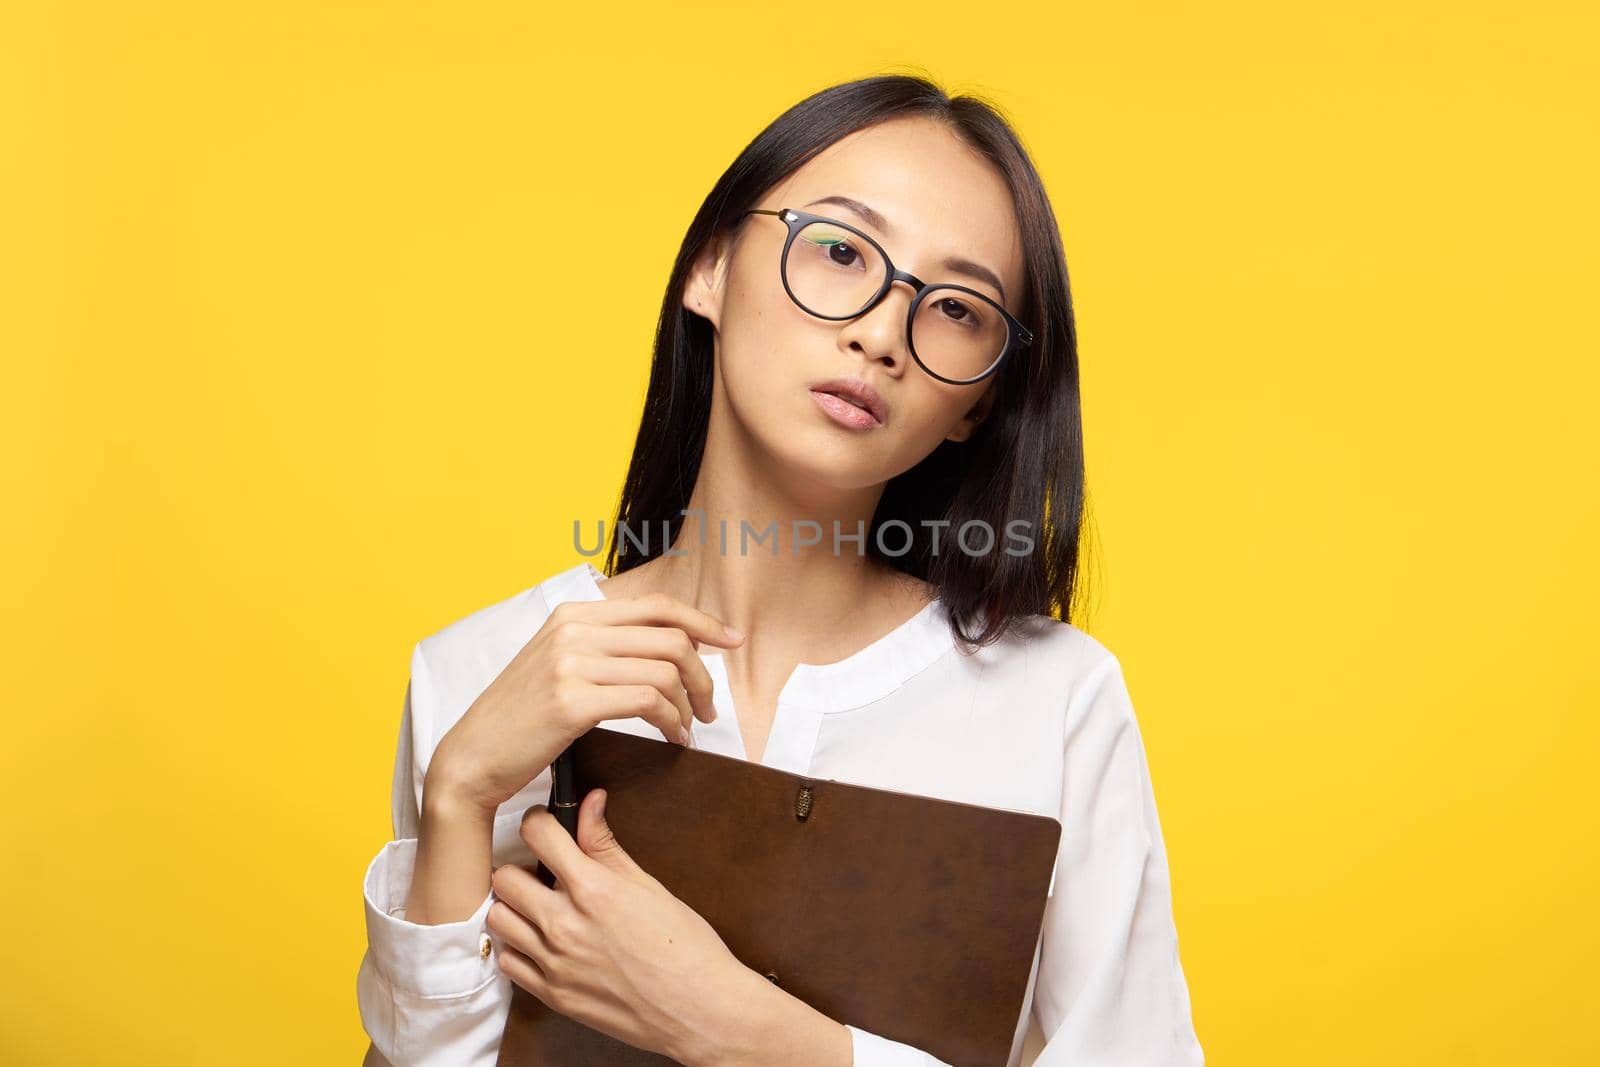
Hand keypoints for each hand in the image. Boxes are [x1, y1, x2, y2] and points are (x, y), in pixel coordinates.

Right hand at [428, 591, 744, 813]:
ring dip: (688, 705)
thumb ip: (603, 646)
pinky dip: (671, 722)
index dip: (703, 622)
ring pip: (664, 670)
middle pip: (670, 637)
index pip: (657, 606)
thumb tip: (668, 647)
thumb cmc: (520, 719)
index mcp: (572, 614)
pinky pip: (647, 702)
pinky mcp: (571, 701)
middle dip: (703, 675)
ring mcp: (570, 663)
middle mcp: (572, 630)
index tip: (732, 641)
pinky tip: (672, 740)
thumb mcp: (557, 664)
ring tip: (687, 729)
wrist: (472, 757)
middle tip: (709, 708)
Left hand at [488, 789, 761, 1063]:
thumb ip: (607, 844)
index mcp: (593, 889)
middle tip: (543, 873)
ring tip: (540, 908)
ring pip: (499, 919)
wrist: (699, 1008)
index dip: (538, 821)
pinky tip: (543, 943)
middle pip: (504, 878)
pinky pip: (508, 962)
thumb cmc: (685, 946)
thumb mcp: (648, 886)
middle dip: (521, 866)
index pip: (537, 834)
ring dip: (515, 908)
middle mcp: (565, 925)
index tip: (545, 825)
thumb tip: (591, 800)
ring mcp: (554, 963)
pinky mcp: (552, 995)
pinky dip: (519, 948)